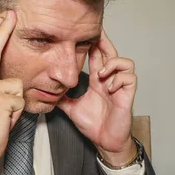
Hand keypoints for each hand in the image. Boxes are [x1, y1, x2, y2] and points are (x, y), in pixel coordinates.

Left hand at [57, 29, 137, 165]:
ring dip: (112, 64)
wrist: (104, 141)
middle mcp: (109, 80)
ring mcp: (119, 87)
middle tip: (96, 34)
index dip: (93, 43)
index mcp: (97, 80)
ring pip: (125, 63)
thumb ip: (61, 98)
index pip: (97, 55)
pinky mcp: (127, 96)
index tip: (84, 33)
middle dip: (105, 42)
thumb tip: (45, 92)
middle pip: (111, 53)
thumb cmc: (93, 124)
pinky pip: (130, 78)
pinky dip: (118, 79)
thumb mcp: (71, 108)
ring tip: (99, 74)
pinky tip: (108, 87)